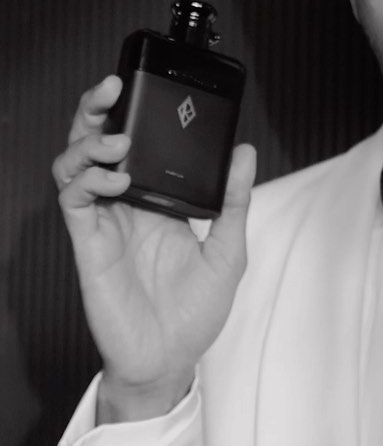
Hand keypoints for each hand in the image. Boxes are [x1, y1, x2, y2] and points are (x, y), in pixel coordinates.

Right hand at [53, 75, 255, 421]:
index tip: (149, 86)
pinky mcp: (89, 245)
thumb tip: (245, 152)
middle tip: (112, 85)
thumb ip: (233, 202)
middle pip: (95, 143)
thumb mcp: (228, 252)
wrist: (170, 360)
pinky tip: (116, 180)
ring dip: (89, 143)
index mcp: (156, 201)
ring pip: (74, 165)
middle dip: (96, 110)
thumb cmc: (194, 313)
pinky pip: (75, 202)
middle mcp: (125, 206)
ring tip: (117, 140)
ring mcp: (104, 224)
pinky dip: (90, 182)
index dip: (132, 113)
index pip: (135, 144)